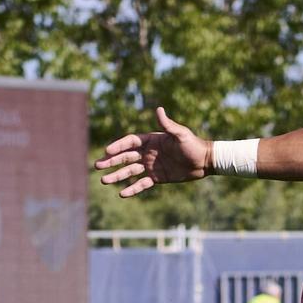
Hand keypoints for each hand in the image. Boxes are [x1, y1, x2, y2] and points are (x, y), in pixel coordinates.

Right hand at [93, 107, 212, 197]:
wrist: (204, 161)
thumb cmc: (193, 145)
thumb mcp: (180, 134)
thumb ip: (168, 124)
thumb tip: (159, 109)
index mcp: (151, 140)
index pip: (130, 142)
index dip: (118, 146)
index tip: (107, 151)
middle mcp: (148, 152)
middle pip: (125, 157)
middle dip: (111, 161)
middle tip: (97, 166)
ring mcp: (151, 166)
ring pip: (130, 171)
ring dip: (117, 175)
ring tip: (103, 180)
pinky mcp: (157, 178)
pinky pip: (142, 184)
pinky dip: (133, 188)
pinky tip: (122, 193)